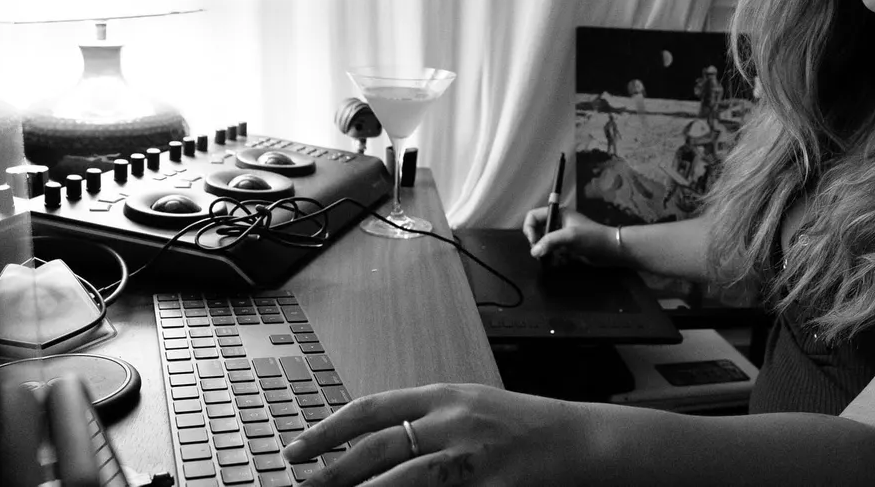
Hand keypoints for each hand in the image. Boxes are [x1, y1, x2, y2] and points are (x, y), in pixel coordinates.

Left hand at [281, 383, 593, 485]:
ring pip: (406, 479)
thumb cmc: (520, 426)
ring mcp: (475, 457)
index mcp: (444, 396)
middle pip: (381, 447)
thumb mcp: (467, 409)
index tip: (296, 449)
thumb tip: (367, 444)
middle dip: (334, 471)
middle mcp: (455, 422)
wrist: (578, 441)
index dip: (328, 430)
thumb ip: (423, 421)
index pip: (371, 409)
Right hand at [522, 207, 626, 266]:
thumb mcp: (569, 236)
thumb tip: (533, 252)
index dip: (529, 228)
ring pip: (544, 242)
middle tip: (539, 253)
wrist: (612, 249)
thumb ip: (550, 242)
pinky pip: (552, 251)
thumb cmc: (592, 238)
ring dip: (543, 251)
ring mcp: (563, 235)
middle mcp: (558, 223)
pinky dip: (551, 256)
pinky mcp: (567, 247)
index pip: (534, 216)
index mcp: (558, 214)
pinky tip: (556, 261)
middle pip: (537, 230)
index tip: (533, 242)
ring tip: (547, 259)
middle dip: (536, 242)